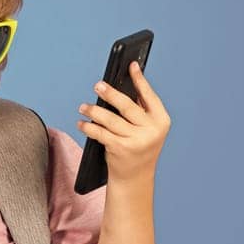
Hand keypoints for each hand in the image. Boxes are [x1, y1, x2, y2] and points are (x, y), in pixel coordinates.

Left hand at [76, 61, 171, 185]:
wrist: (135, 178)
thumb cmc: (138, 147)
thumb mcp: (146, 129)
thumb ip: (139, 109)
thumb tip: (120, 84)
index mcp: (161, 121)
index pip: (149, 95)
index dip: (139, 78)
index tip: (130, 64)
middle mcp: (152, 130)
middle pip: (127, 105)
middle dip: (110, 93)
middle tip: (98, 85)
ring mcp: (137, 141)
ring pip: (110, 119)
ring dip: (94, 111)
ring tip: (83, 107)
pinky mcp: (121, 149)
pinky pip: (101, 133)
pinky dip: (89, 127)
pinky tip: (82, 123)